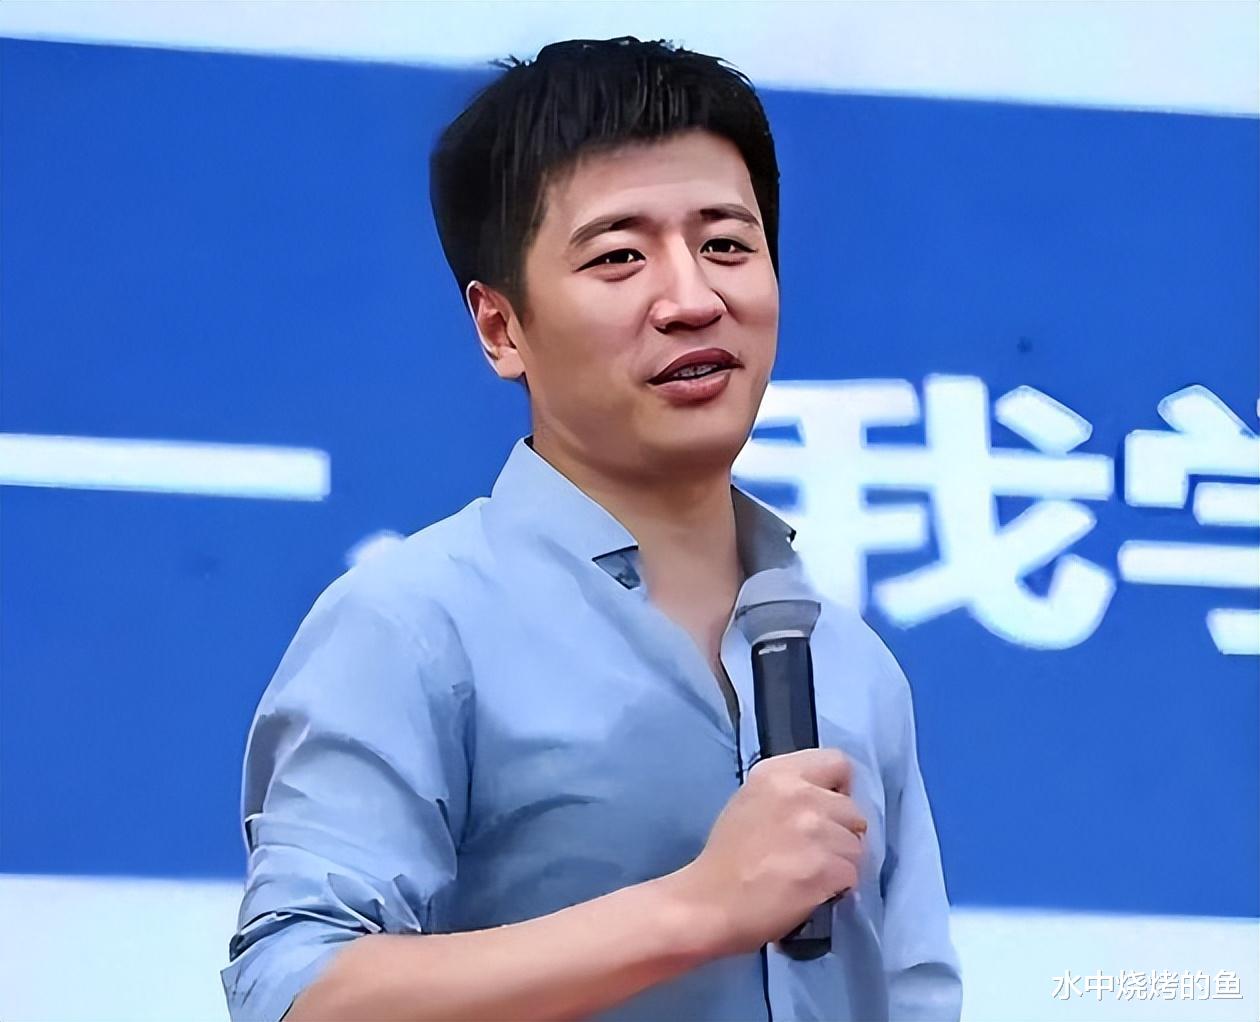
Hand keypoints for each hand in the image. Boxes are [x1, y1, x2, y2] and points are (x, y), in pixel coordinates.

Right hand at [668, 747, 866, 957]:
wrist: (710, 904)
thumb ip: (791, 792)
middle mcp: (800, 794)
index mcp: (778, 773)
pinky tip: (811, 890)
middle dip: (840, 833)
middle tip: (813, 851)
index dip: (839, 789)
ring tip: (810, 874)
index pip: (838, 763)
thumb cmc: (727, 857)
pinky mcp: (827, 867)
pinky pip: (852, 874)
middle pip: (853, 811)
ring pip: (856, 846)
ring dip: (840, 863)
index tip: (827, 810)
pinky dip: (838, 887)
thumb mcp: (752, 801)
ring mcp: (815, 830)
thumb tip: (827, 801)